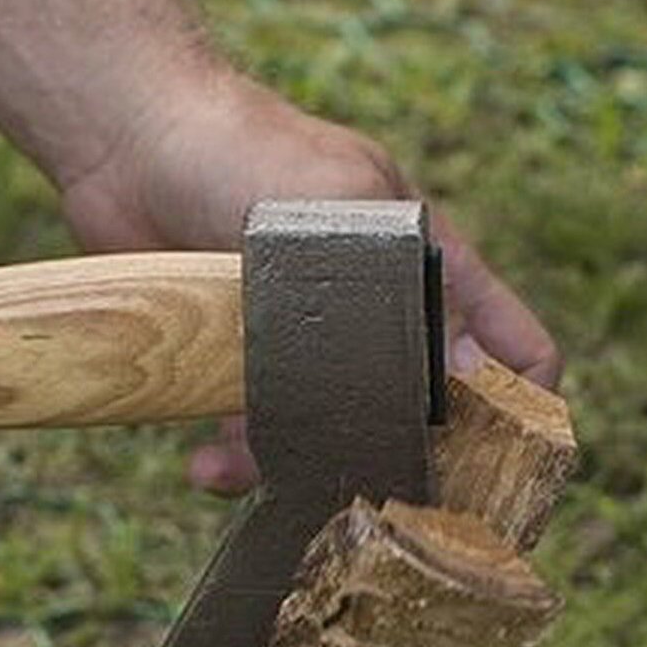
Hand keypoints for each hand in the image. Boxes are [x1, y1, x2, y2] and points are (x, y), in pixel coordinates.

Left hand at [59, 71, 559, 492]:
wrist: (126, 140)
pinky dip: (237, 461)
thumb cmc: (242, 149)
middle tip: (364, 506)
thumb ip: (399, 288)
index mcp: (430, 268)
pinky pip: (257, 435)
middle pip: (420, 418)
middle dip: (394, 466)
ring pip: (331, 439)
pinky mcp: (240, 365)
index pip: (514, 351)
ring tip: (241, 472)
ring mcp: (309, 344)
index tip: (497, 471)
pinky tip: (204, 465)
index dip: (520, 412)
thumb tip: (466, 375)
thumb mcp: (341, 207)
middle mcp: (378, 314)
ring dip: (298, 470)